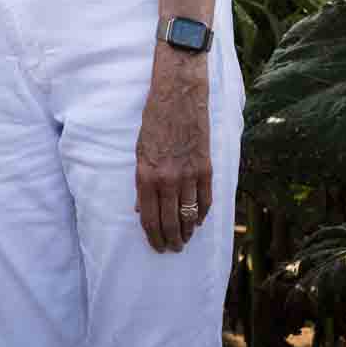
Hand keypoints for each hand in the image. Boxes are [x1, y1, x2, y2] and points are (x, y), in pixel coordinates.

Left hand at [134, 51, 212, 252]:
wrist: (178, 97)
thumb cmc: (154, 121)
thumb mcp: (139, 150)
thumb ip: (141, 180)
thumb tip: (140, 207)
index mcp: (146, 174)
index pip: (148, 216)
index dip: (152, 235)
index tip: (156, 246)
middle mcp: (168, 179)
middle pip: (169, 220)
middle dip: (170, 239)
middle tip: (172, 249)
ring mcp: (189, 175)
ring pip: (189, 214)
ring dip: (187, 231)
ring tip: (185, 240)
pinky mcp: (206, 168)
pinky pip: (206, 199)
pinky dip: (202, 214)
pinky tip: (198, 221)